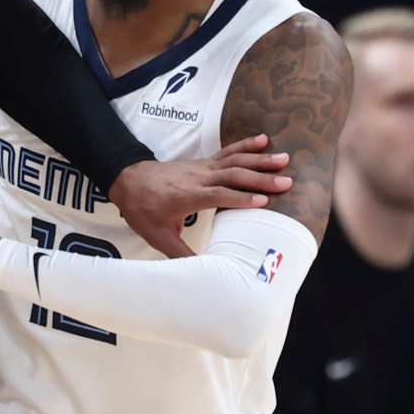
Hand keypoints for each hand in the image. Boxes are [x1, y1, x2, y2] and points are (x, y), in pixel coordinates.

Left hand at [104, 137, 291, 257]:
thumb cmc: (143, 210)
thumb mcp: (157, 236)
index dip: (240, 198)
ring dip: (260, 159)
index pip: (218, 196)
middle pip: (232, 176)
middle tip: (286, 181)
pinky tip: (263, 139)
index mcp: (186, 197)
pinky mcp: (203, 163)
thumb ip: (180, 254)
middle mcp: (197, 178)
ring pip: (234, 161)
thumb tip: (200, 274)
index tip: (264, 201)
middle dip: (260, 179)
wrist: (127, 180)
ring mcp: (201, 168)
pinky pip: (227, 152)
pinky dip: (245, 146)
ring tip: (285, 158)